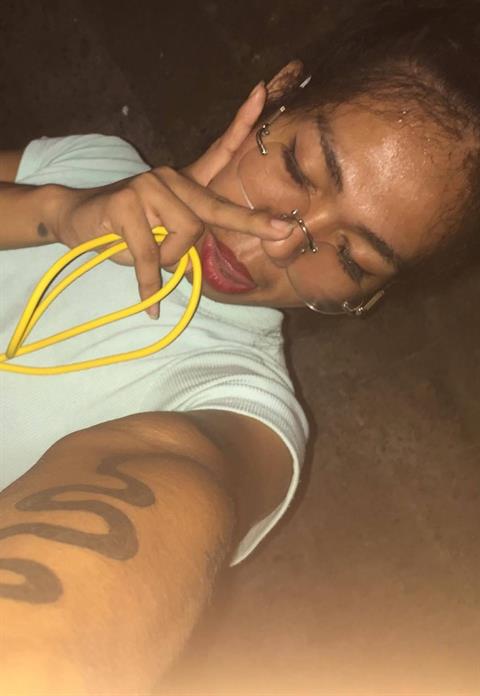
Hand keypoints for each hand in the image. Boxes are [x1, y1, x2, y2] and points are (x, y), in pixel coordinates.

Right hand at [54, 82, 292, 317]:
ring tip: (146, 259)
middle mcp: (169, 177)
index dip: (240, 124)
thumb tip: (204, 250)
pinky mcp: (126, 203)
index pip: (218, 151)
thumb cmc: (122, 231)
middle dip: (252, 223)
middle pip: (215, 208)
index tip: (261, 91)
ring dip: (170, 259)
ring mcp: (148, 186)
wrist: (73, 219)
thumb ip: (185, 235)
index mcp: (182, 182)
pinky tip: (149, 303)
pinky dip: (150, 283)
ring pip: (185, 233)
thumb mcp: (160, 233)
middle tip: (284, 231)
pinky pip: (152, 255)